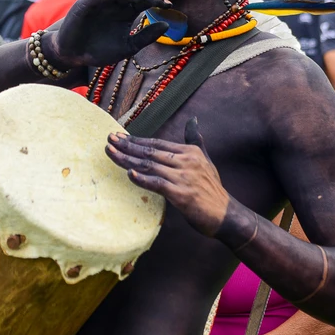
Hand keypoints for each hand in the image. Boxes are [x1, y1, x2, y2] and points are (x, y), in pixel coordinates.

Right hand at [49, 0, 171, 67]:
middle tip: (158, 1)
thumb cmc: (99, 50)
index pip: (145, 1)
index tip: (169, 6)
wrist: (73, 56)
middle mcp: (117, 3)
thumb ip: (146, 37)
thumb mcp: (127, 47)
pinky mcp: (86, 3)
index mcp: (128, 12)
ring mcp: (101, 1)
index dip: (157, 1)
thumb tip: (166, 26)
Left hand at [108, 118, 230, 235]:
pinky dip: (143, 179)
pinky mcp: (182, 195)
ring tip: (111, 153)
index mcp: (189, 152)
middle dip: (127, 146)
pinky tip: (130, 174)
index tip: (118, 136)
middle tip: (108, 140)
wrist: (226, 214)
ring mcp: (184, 178)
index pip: (156, 143)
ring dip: (128, 160)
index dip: (136, 139)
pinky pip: (158, 184)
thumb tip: (193, 120)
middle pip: (150, 151)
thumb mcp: (205, 160)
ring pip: (150, 165)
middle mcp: (186, 161)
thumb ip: (195, 140)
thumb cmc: (211, 188)